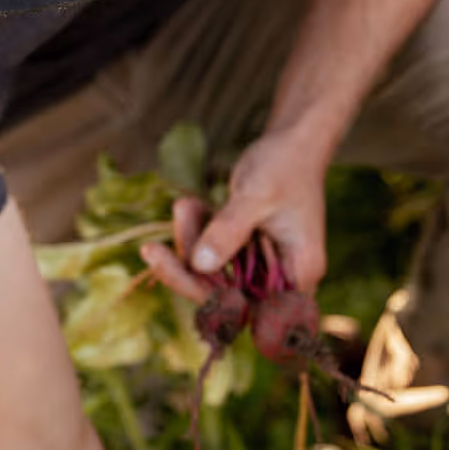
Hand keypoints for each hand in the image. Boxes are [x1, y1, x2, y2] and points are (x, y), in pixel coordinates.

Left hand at [140, 128, 328, 300]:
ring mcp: (261, 264)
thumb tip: (199, 265)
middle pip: (225, 295)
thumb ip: (229, 230)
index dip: (211, 302)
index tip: (174, 276)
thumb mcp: (255, 195)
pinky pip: (211, 251)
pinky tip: (189, 206)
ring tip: (183, 206)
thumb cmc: (285, 164)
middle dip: (187, 269)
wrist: (294, 140)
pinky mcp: (245, 248)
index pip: (251, 308)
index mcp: (298, 274)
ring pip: (212, 272)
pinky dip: (196, 230)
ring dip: (189, 242)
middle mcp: (281, 278)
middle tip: (150, 250)